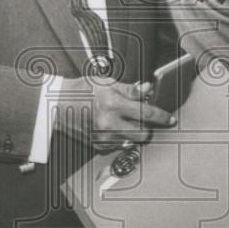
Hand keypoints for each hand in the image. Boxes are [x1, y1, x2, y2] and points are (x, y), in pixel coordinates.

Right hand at [58, 76, 175, 148]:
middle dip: (146, 128)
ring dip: (131, 132)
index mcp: (113, 103)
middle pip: (142, 134)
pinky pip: (117, 145)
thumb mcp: (107, 82)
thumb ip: (130, 89)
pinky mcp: (97, 145)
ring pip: (130, 141)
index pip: (146, 113)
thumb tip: (148, 90)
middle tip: (143, 120)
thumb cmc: (81, 90)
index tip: (170, 119)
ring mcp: (102, 136)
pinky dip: (118, 137)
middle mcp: (109, 123)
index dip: (162, 117)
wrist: (58, 104)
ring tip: (121, 121)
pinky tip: (111, 127)